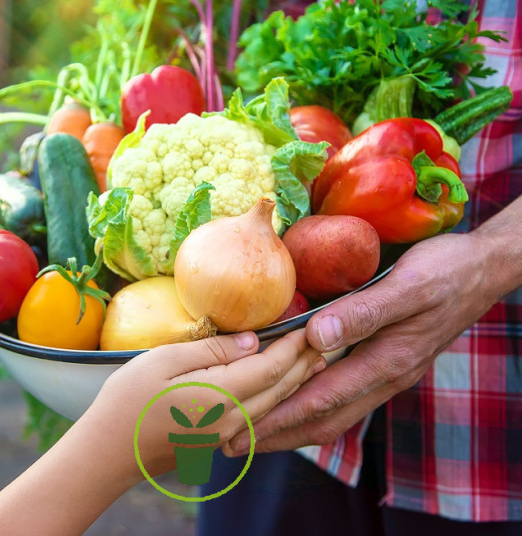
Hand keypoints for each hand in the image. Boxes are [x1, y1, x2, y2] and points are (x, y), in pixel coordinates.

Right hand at [78, 329, 325, 484]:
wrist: (108, 452)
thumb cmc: (128, 400)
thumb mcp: (165, 361)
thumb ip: (213, 350)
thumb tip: (253, 341)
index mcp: (221, 396)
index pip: (272, 367)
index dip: (294, 345)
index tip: (310, 323)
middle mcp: (232, 420)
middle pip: (280, 388)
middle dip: (304, 362)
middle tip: (326, 338)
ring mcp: (226, 434)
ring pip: (274, 404)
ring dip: (297, 380)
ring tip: (314, 361)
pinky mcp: (217, 439)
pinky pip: (260, 415)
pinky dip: (278, 397)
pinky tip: (280, 388)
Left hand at [226, 230, 507, 454]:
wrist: (482, 270)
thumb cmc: (446, 272)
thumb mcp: (409, 285)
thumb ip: (365, 312)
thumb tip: (316, 336)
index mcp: (387, 361)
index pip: (322, 400)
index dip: (279, 418)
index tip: (239, 429)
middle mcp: (384, 375)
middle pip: (324, 417)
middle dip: (276, 433)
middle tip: (230, 442)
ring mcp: (386, 371)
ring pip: (333, 410)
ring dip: (291, 422)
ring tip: (252, 427)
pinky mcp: (386, 359)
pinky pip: (343, 393)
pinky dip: (312, 402)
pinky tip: (294, 396)